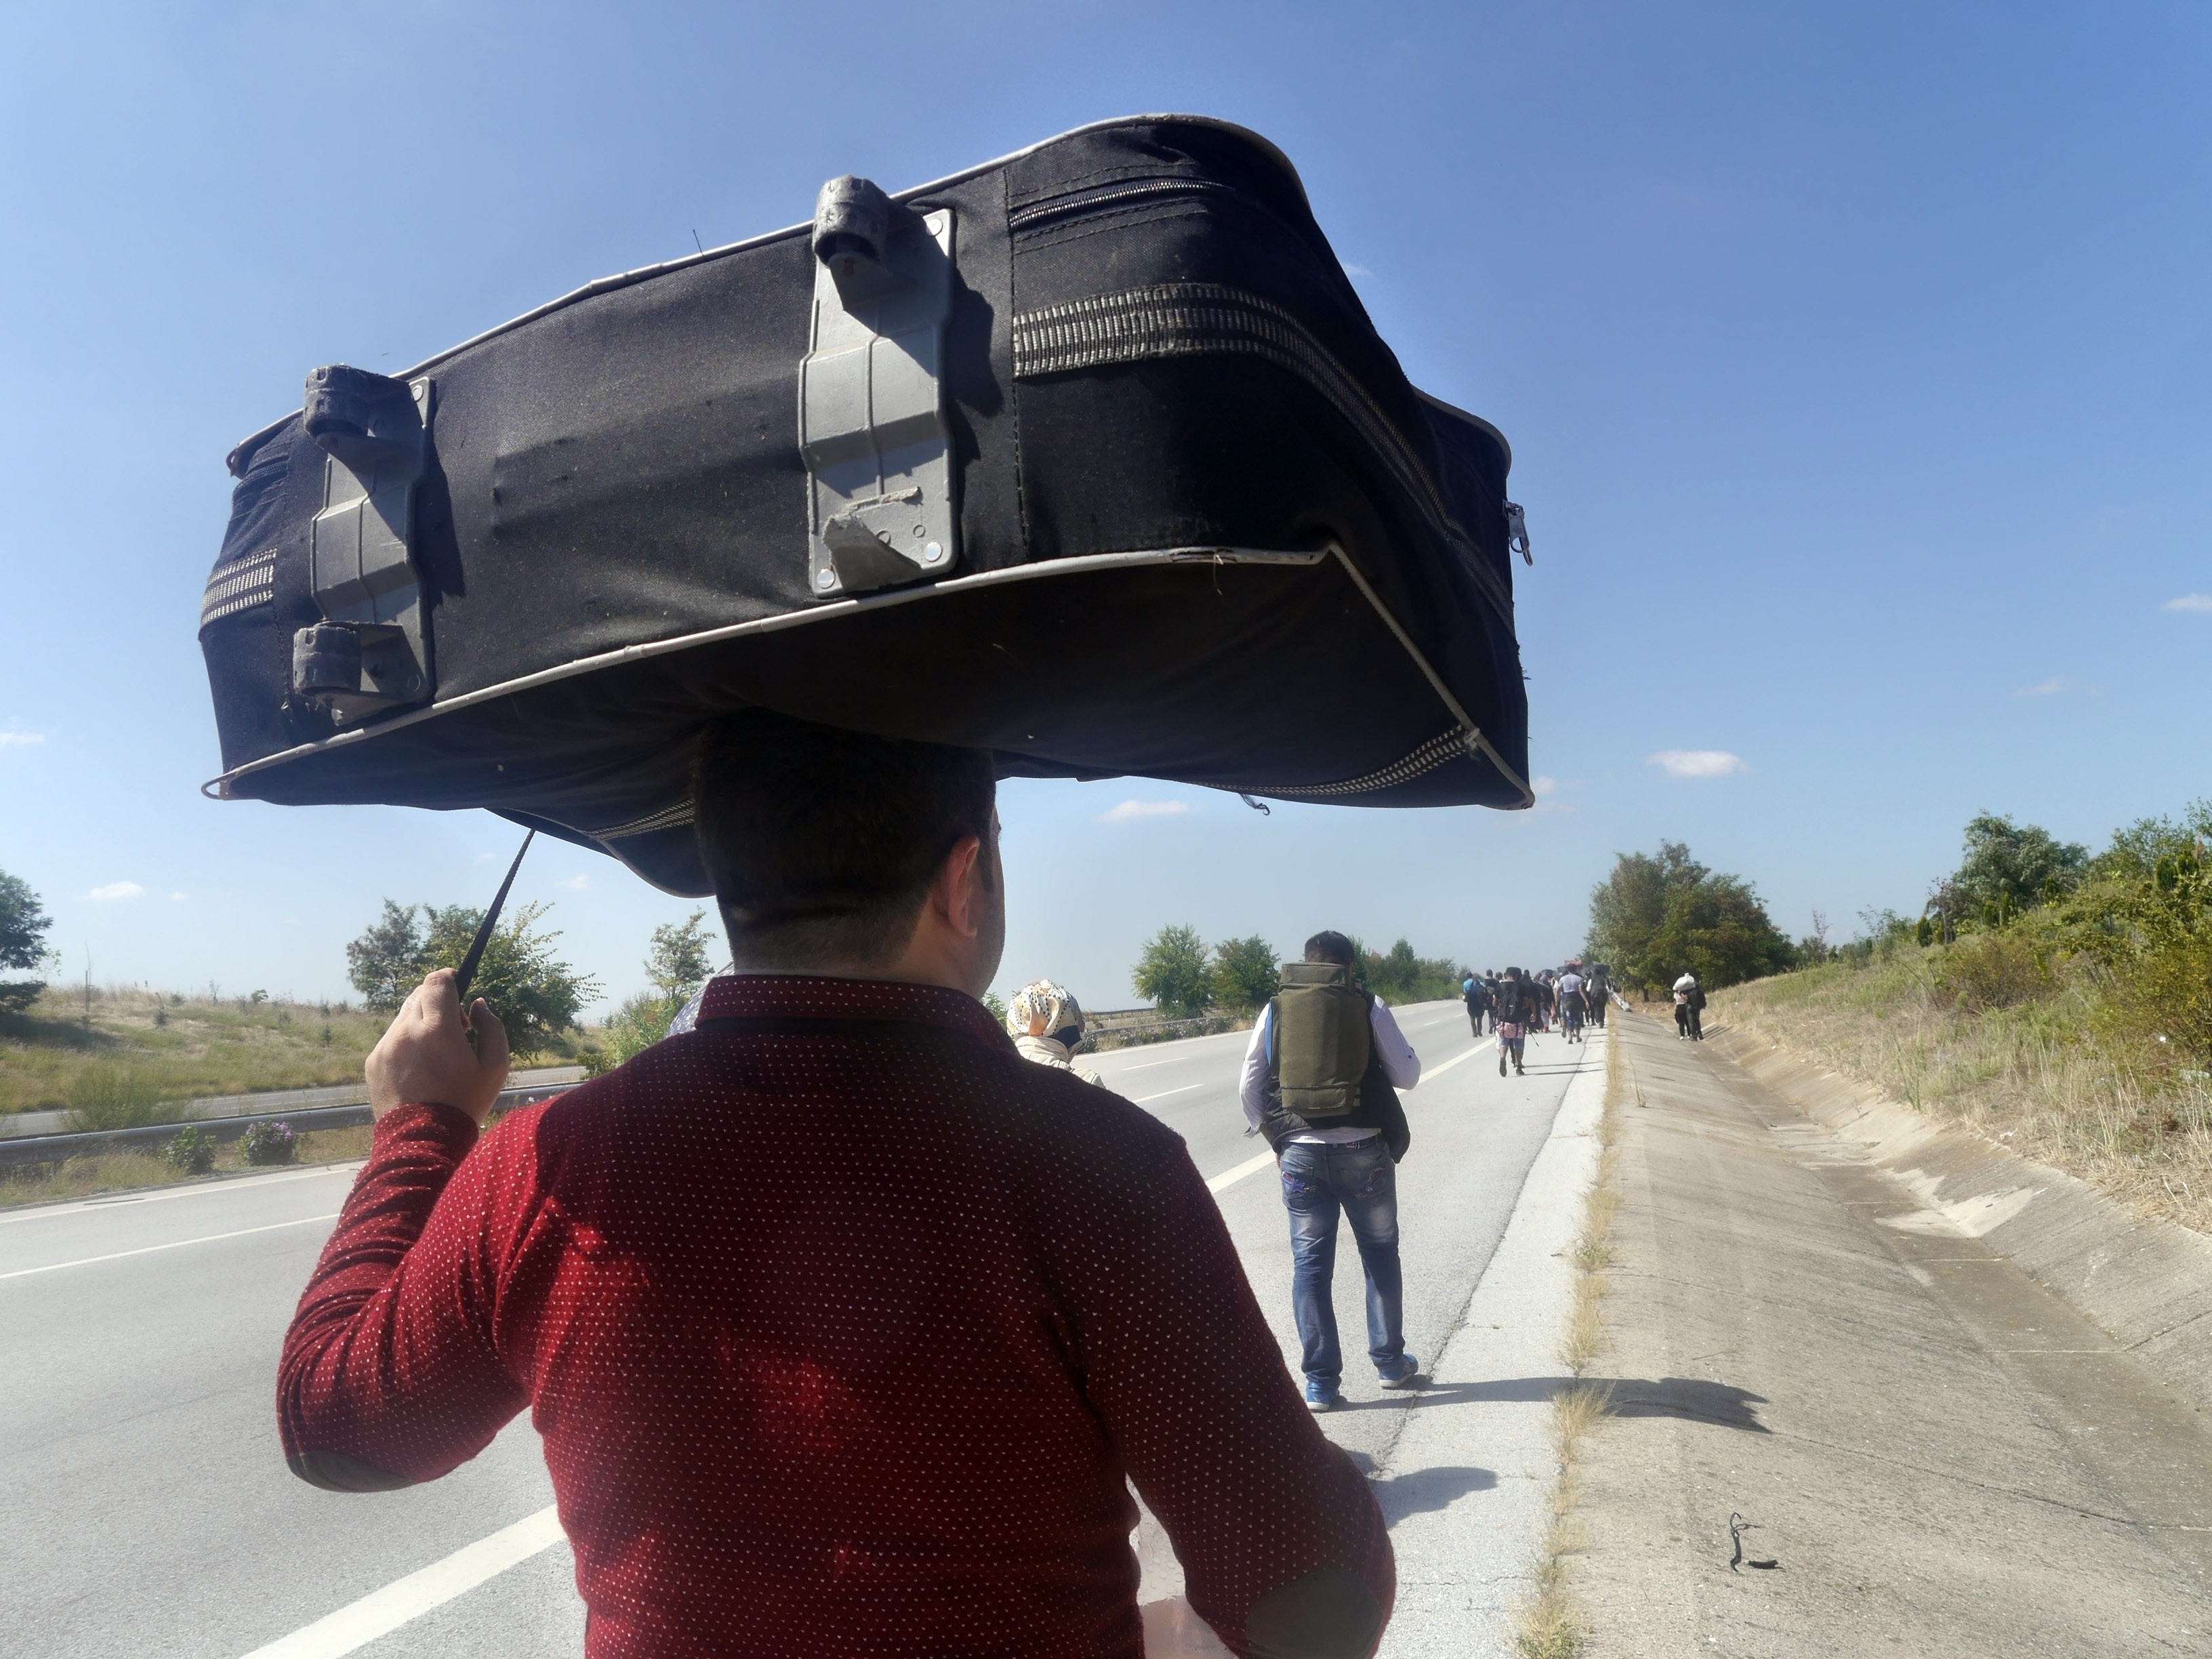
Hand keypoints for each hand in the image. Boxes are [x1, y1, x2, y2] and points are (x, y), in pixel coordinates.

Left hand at [365, 969, 509, 1123]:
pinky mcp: (374, 1061)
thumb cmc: (465, 1103)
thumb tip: (478, 1005)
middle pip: (420, 995)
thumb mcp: (495, 1067)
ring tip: (435, 1054)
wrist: (423, 1141)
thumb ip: (492, 1027)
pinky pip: (392, 1038)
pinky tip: (419, 1070)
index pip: (437, 981)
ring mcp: (386, 1046)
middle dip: (438, 1003)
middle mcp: (407, 1031)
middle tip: (454, 1029)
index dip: (449, 977)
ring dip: (421, 1023)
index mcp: (439, 1029)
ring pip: (404, 1016)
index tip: (458, 985)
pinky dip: (406, 1043)